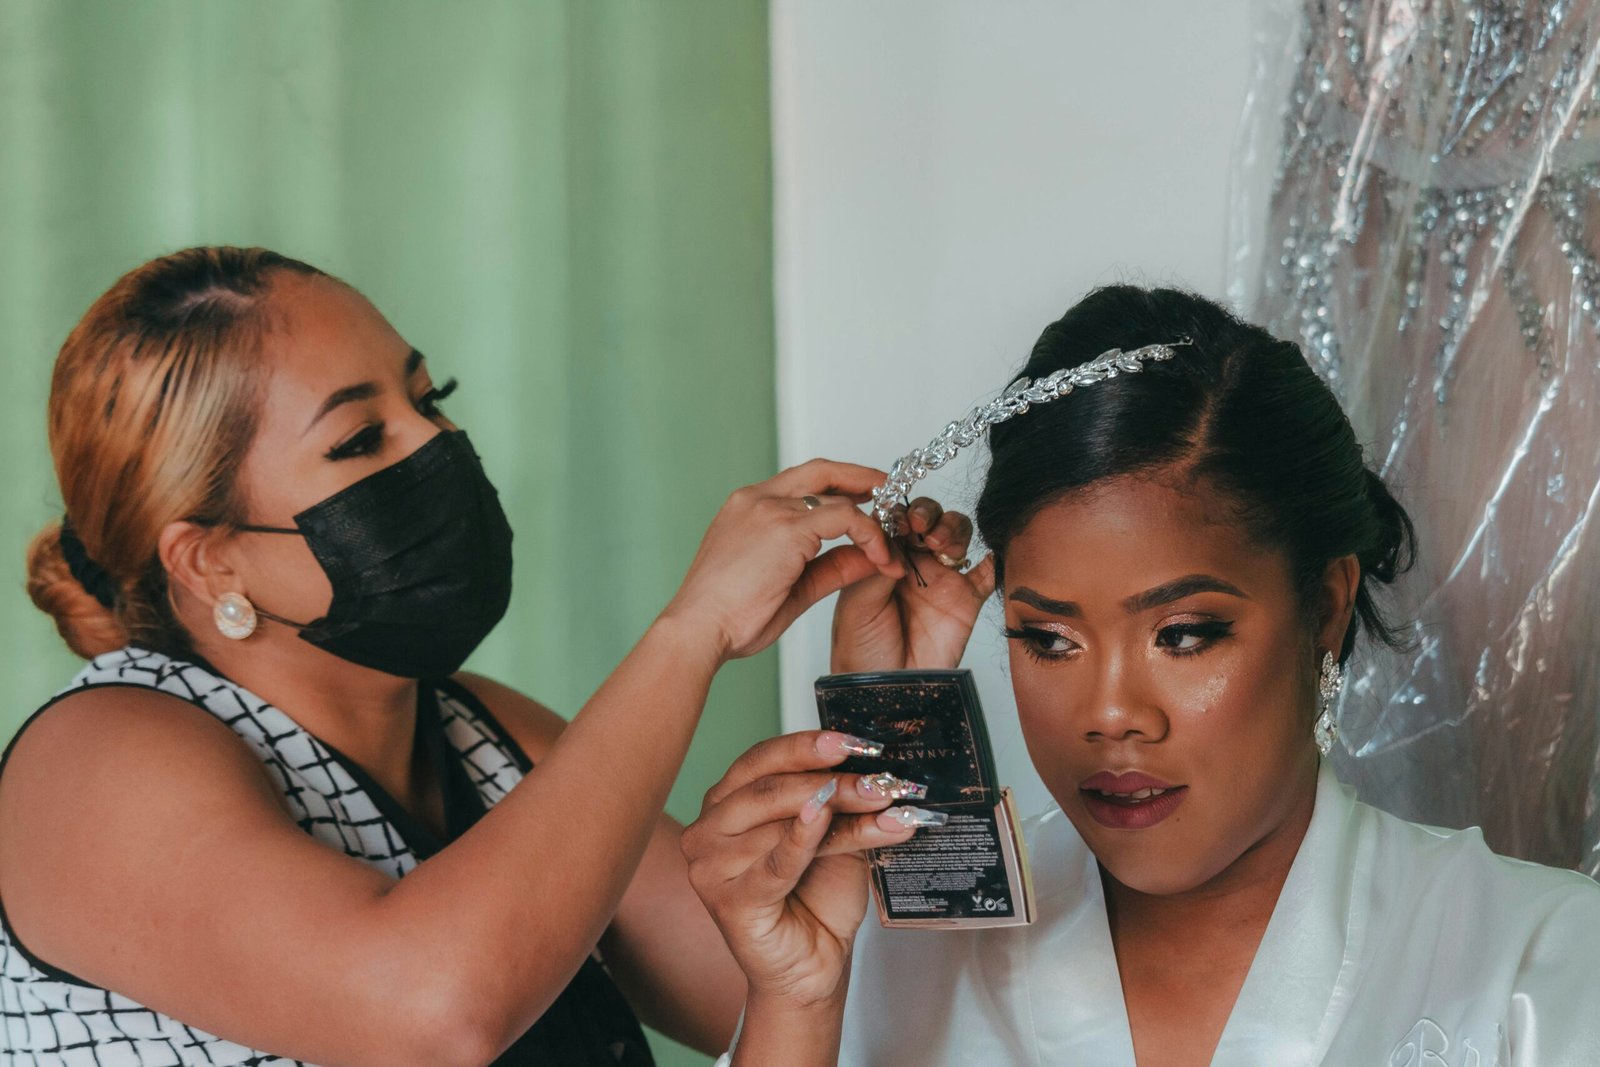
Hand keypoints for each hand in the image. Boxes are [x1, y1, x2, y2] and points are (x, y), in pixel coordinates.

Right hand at [661, 459, 904, 662]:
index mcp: (747, 507)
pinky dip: (870, 535)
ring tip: (894, 535)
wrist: (698, 629)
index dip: (838, 487)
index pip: (800, 482)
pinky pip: (846, 518)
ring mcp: (770, 509)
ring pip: (838, 496)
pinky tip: (881, 556)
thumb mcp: (791, 586)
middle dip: (862, 478)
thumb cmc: (729, 617)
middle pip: (820, 471)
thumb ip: (830, 567)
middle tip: (890, 493)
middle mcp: (756, 499)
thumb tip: (869, 558)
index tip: (864, 502)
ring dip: (872, 515)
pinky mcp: (786, 528)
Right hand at [681, 731, 932, 1008]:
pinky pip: (772, 862)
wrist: (813, 964)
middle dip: (831, 779)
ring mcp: (711, 867)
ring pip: (778, 823)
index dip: (805, 746)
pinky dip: (802, 839)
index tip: (850, 742)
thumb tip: (868, 765)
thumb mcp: (830, 835)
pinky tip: (825, 819)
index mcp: (725, 802)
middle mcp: (708, 829)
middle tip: (879, 779)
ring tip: (883, 804)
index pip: (761, 760)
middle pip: (769, 788)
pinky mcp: (728, 901)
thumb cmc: (814, 898)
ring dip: (840, 810)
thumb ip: (834, 802)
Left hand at [831, 497, 995, 672]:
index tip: (898, 518)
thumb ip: (875, 568)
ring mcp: (942, 580)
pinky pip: (988, 572)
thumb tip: (895, 538)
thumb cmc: (861, 652)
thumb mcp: (857, 605)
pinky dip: (993, 559)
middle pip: (929, 519)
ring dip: (952, 529)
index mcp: (881, 560)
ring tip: (940, 545)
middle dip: (928, 513)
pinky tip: (986, 557)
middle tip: (920, 527)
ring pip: (957, 535)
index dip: (899, 511)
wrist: (887, 693)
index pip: (895, 520)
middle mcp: (913, 564)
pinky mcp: (967, 600)